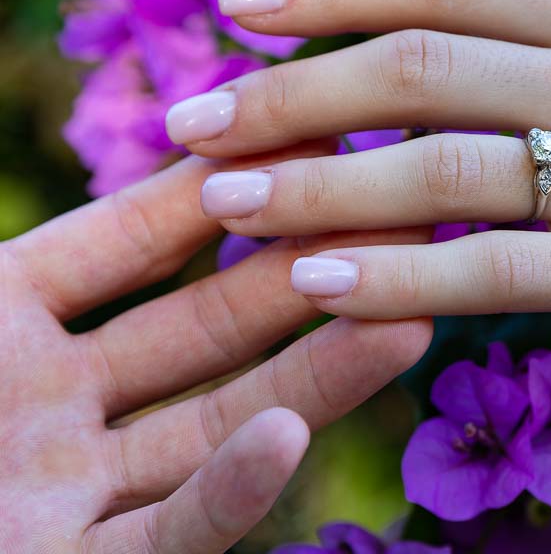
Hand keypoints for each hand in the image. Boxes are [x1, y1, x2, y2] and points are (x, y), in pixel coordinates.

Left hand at [0, 148, 430, 552]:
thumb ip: (66, 237)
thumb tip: (165, 146)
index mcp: (5, 329)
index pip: (130, 242)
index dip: (214, 195)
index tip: (316, 140)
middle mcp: (53, 410)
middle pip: (204, 332)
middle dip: (304, 274)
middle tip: (405, 227)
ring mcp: (71, 497)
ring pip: (213, 429)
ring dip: (315, 380)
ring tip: (408, 322)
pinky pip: (167, 536)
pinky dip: (230, 491)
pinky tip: (289, 435)